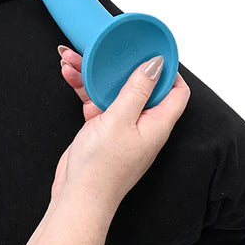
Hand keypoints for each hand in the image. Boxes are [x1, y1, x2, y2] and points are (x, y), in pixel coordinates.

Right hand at [50, 47, 190, 210]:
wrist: (78, 197)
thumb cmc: (102, 169)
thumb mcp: (120, 120)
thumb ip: (137, 90)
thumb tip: (156, 64)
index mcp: (158, 123)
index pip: (176, 91)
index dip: (169, 69)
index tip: (153, 50)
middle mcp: (143, 125)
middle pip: (140, 85)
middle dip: (121, 65)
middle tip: (108, 47)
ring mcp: (122, 127)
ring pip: (113, 91)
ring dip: (94, 73)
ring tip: (73, 58)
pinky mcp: (102, 130)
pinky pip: (96, 101)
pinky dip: (83, 87)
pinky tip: (68, 74)